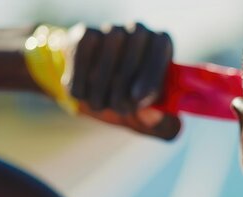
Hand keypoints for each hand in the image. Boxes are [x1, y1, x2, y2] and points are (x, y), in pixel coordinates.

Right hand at [64, 23, 180, 139]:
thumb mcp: (151, 111)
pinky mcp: (86, 33)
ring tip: (101, 105)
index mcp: (162, 44)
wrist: (100, 79)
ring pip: (105, 61)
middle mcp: (139, 30)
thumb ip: (158, 120)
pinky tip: (84, 94)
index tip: (138, 99)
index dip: (149, 76)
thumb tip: (151, 115)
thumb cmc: (134, 96)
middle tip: (121, 110)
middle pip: (130, 60)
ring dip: (100, 91)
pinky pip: (81, 59)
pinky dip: (80, 82)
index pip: (159, 50)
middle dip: (123, 93)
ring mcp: (112, 30)